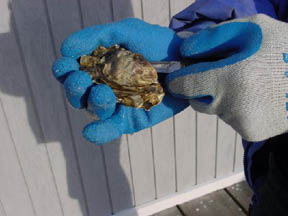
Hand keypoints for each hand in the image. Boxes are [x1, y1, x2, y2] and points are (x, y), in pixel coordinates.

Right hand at [52, 18, 188, 144]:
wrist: (185, 62)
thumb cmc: (156, 44)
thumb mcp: (127, 32)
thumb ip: (96, 36)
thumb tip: (66, 48)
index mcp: (98, 67)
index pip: (71, 71)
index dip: (64, 70)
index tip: (66, 66)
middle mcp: (102, 87)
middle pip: (78, 94)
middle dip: (75, 89)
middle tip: (81, 80)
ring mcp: (115, 105)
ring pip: (93, 111)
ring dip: (92, 103)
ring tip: (103, 93)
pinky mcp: (129, 121)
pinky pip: (109, 129)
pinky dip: (99, 133)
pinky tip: (91, 132)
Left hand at [166, 14, 287, 141]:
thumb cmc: (284, 49)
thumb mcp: (251, 29)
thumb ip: (212, 38)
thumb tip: (183, 48)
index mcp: (230, 78)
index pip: (183, 85)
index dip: (178, 79)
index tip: (179, 74)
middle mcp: (231, 106)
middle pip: (196, 100)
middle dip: (200, 87)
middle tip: (221, 74)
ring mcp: (240, 123)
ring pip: (214, 109)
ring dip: (221, 97)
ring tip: (246, 84)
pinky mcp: (250, 133)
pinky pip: (230, 118)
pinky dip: (235, 108)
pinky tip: (255, 97)